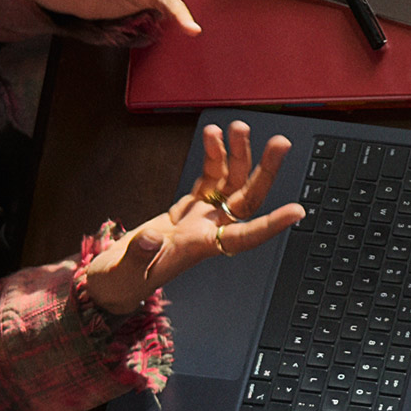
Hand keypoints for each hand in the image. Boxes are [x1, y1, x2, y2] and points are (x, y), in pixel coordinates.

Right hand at [84, 121, 304, 312]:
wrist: (112, 281)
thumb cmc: (120, 283)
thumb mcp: (123, 275)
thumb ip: (138, 256)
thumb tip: (150, 238)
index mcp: (199, 248)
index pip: (243, 238)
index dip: (271, 225)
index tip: (298, 212)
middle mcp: (208, 230)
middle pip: (246, 199)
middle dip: (265, 170)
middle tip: (281, 143)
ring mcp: (200, 217)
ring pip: (230, 182)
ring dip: (238, 153)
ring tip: (239, 127)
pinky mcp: (188, 207)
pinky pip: (209, 177)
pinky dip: (213, 156)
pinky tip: (214, 135)